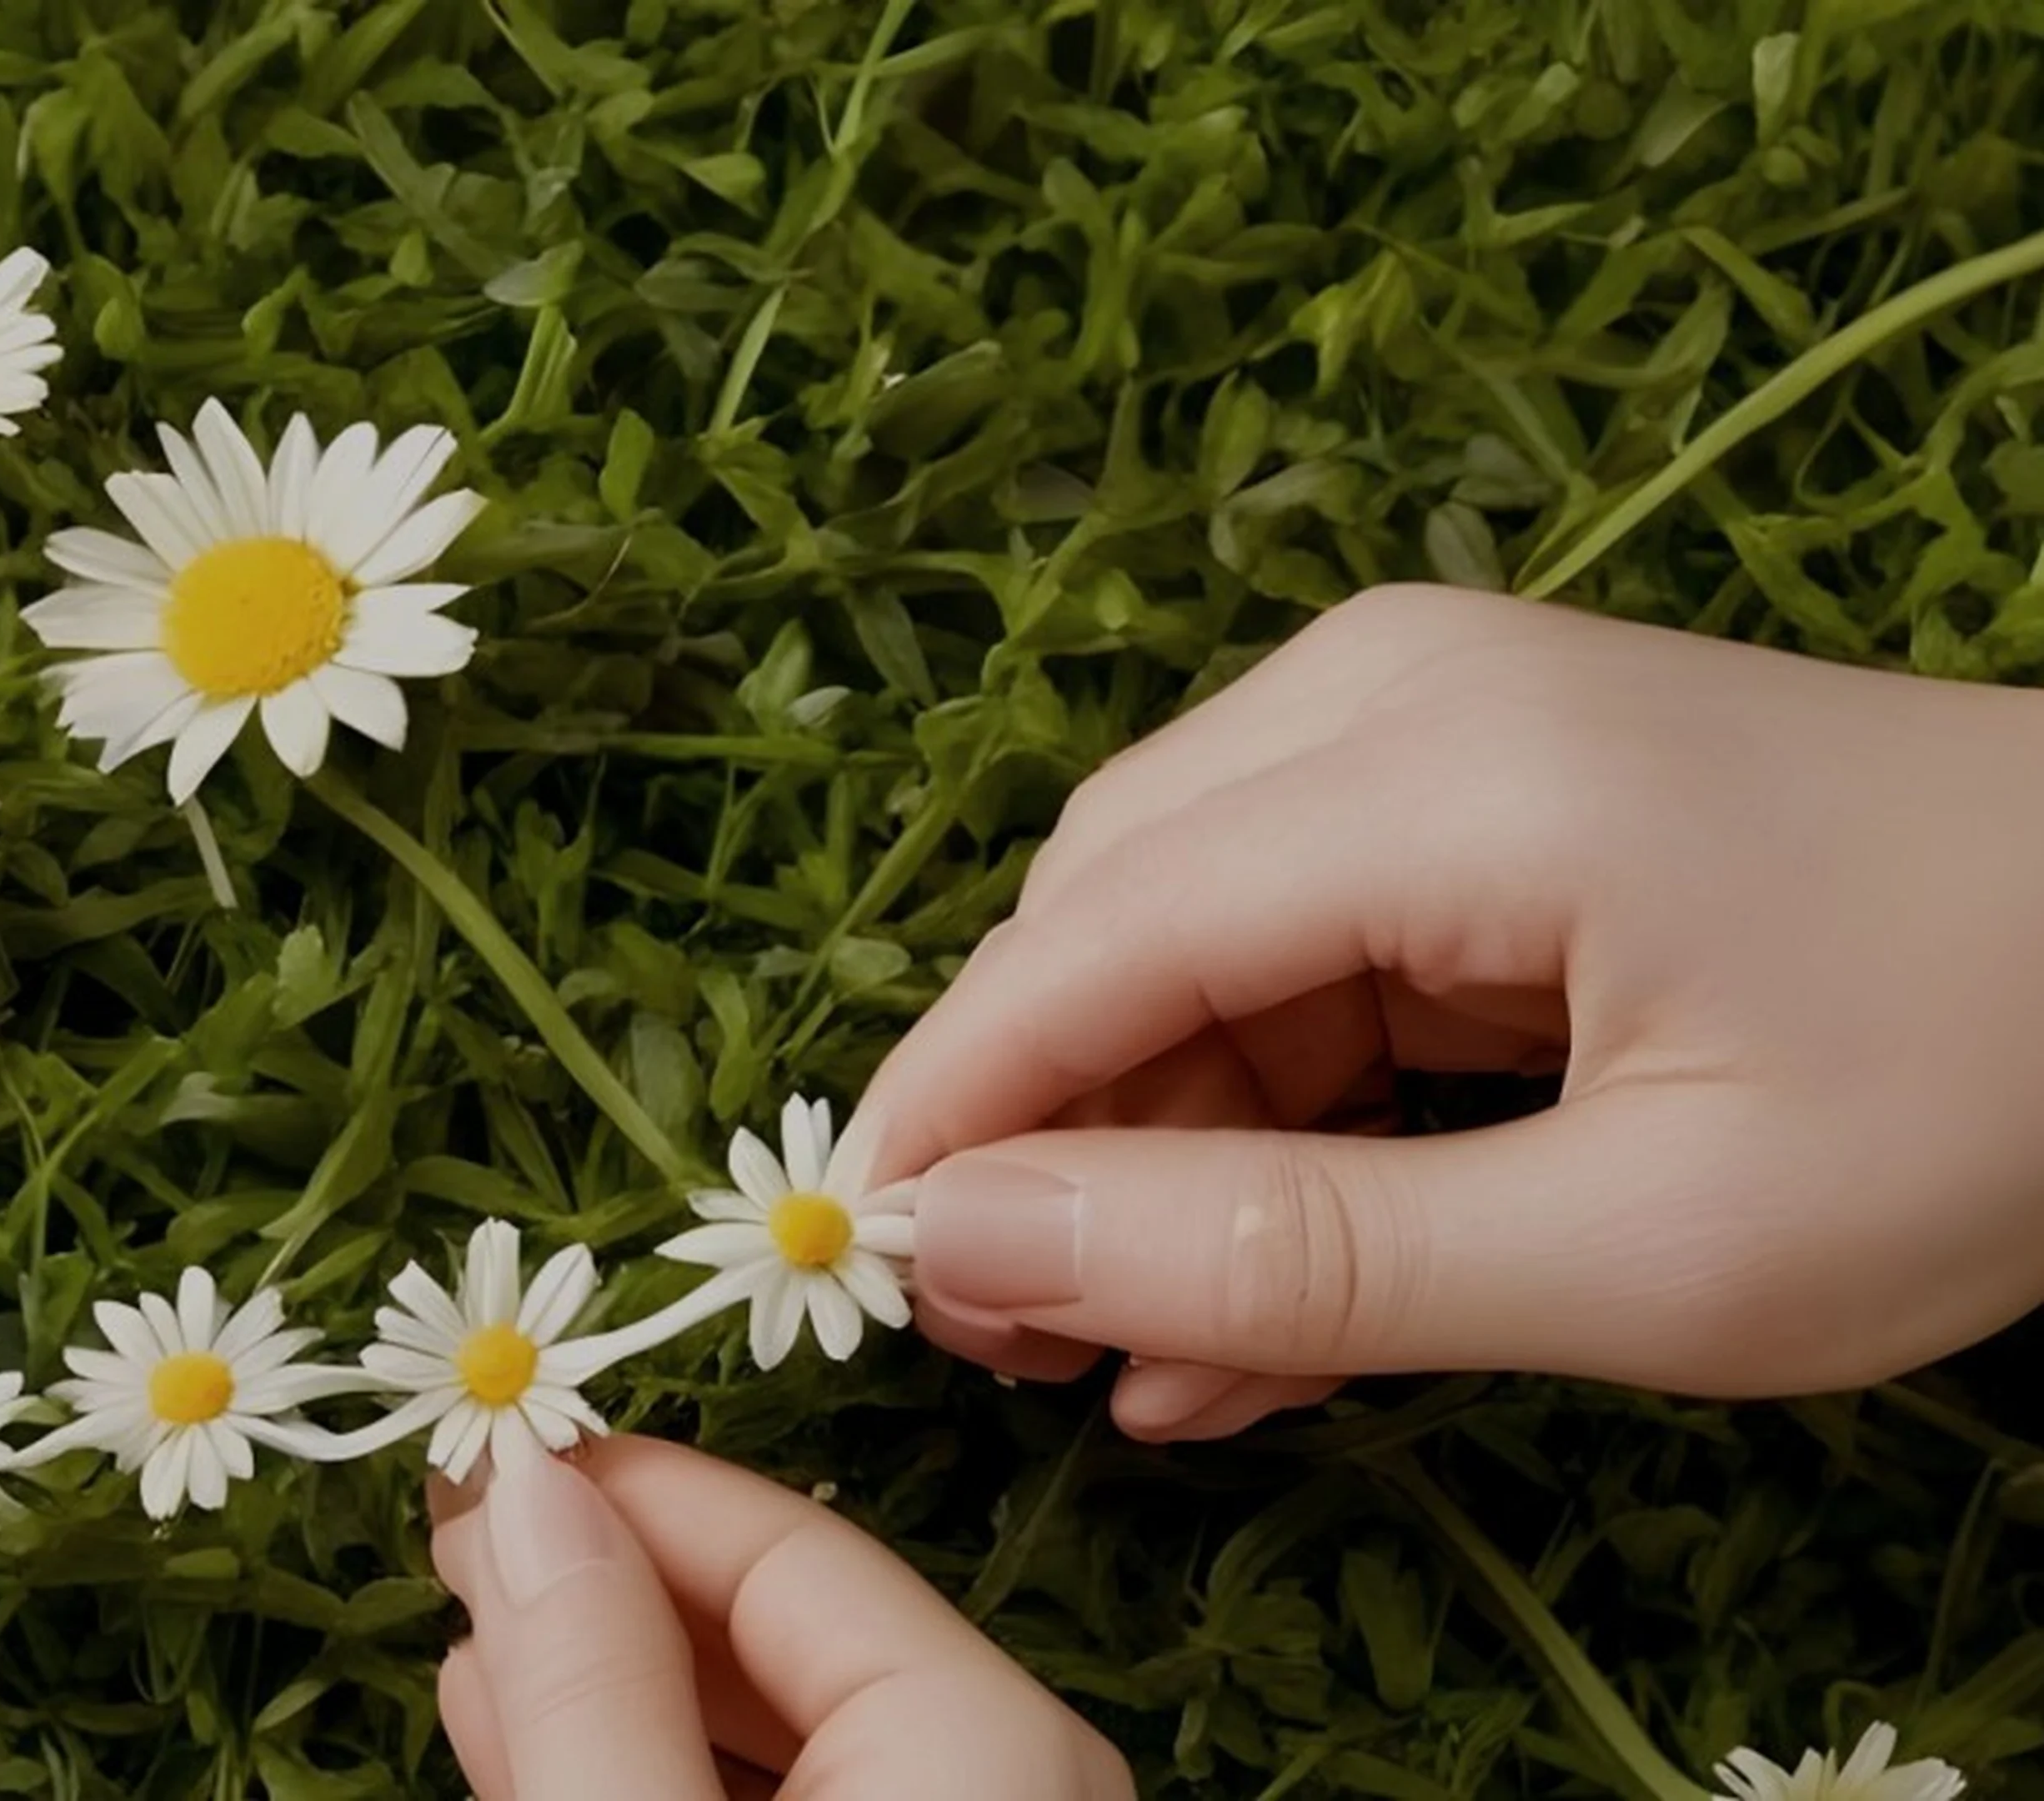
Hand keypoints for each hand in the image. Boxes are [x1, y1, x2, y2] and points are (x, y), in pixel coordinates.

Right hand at [426, 1436, 1127, 1799]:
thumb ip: (593, 1688)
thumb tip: (523, 1490)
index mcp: (993, 1745)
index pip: (785, 1550)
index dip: (616, 1492)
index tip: (475, 1462)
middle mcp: (1011, 1784)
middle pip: (779, 1633)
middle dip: (604, 1581)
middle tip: (453, 1537)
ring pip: (770, 1732)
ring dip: (611, 1678)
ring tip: (475, 1628)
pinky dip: (655, 1767)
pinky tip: (532, 1737)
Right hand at [858, 584, 2043, 1437]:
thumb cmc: (1978, 1095)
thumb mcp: (1643, 1244)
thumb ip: (1294, 1253)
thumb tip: (984, 1242)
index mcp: (1435, 774)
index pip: (1082, 946)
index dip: (952, 1120)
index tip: (868, 1287)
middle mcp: (1386, 694)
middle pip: (1105, 921)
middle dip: (1047, 1139)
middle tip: (1031, 1352)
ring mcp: (1428, 716)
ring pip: (1181, 938)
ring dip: (1157, 1150)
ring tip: (1162, 1365)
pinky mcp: (1470, 774)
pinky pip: (1290, 942)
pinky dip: (1263, 1110)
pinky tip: (1260, 1290)